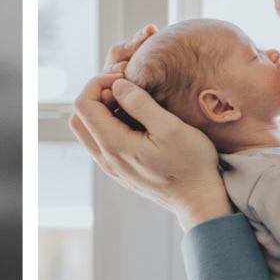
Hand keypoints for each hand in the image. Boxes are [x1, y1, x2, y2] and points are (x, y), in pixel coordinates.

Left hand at [70, 39, 230, 229]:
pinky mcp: (120, 169)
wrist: (199, 201)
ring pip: (89, 129)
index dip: (98, 84)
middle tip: (124, 88)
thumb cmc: (191, 166)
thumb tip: (118, 85)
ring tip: (131, 102)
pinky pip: (101, 140)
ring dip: (103, 109)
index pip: (83, 105)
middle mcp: (106, 158)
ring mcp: (111, 166)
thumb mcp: (171, 128)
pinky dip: (110, 123)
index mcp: (114, 146)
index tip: (123, 78)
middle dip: (96, 95)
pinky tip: (136, 119)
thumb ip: (140, 104)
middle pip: (79, 117)